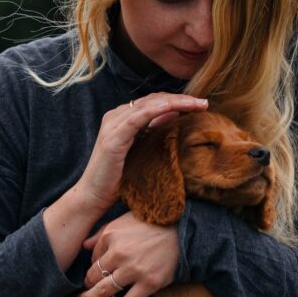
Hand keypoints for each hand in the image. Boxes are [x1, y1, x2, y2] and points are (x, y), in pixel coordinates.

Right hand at [74, 93, 207, 213]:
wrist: (93, 197)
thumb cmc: (119, 179)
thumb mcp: (142, 151)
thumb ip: (153, 131)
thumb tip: (174, 114)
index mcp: (122, 118)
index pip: (154, 102)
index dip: (178, 100)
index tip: (200, 104)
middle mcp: (116, 117)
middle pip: (153, 100)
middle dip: (181, 99)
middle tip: (204, 102)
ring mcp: (113, 126)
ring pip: (148, 105)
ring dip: (176, 102)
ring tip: (197, 104)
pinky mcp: (112, 138)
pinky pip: (137, 119)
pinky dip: (156, 110)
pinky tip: (173, 108)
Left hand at [77, 211, 179, 296]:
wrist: (182, 231)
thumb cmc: (151, 224)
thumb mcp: (123, 221)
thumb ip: (101, 233)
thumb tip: (84, 246)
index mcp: (111, 236)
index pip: (93, 258)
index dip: (91, 267)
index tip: (94, 273)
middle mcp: (120, 253)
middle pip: (93, 276)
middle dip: (86, 286)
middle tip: (82, 292)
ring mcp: (134, 270)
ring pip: (105, 290)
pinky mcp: (148, 283)